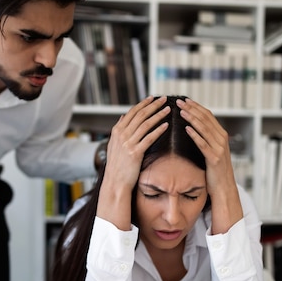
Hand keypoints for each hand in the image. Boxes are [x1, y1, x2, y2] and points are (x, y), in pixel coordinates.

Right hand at [97, 96, 168, 228]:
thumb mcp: (113, 145)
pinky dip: (158, 130)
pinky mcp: (135, 153)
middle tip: (164, 99)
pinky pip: (149, 138)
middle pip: (140, 115)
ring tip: (168, 109)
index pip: (131, 112)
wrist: (115, 183)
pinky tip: (166, 125)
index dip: (143, 104)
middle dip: (153, 105)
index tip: (153, 98)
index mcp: (116, 131)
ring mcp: (127, 144)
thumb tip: (122, 117)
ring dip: (158, 115)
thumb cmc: (116, 165)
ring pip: (145, 124)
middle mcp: (121, 135)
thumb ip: (118, 130)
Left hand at [177, 98, 241, 231]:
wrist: (224, 188)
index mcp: (220, 135)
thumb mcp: (211, 151)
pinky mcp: (214, 158)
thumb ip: (205, 139)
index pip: (208, 116)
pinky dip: (195, 135)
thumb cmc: (214, 171)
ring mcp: (219, 148)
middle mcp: (222, 139)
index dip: (196, 107)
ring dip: (192, 118)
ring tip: (181, 111)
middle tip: (179, 101)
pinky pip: (203, 144)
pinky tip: (186, 128)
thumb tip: (193, 128)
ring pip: (204, 129)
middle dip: (192, 108)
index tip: (184, 100)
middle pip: (206, 119)